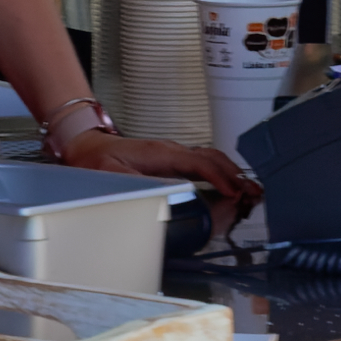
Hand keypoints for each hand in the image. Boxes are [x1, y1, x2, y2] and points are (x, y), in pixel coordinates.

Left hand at [46, 123, 258, 223]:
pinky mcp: (171, 160)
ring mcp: (172, 153)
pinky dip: (220, 173)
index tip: (235, 193)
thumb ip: (140, 185)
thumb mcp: (113, 176)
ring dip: (231, 173)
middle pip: (211, 158)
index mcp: (160, 153)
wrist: (86, 147)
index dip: (220, 177)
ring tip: (250, 191)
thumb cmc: (96, 162)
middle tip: (254, 193)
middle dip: (235, 175)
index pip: (199, 162)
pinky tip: (228, 185)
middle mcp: (170, 150)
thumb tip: (168, 193)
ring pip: (210, 159)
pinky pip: (202, 163)